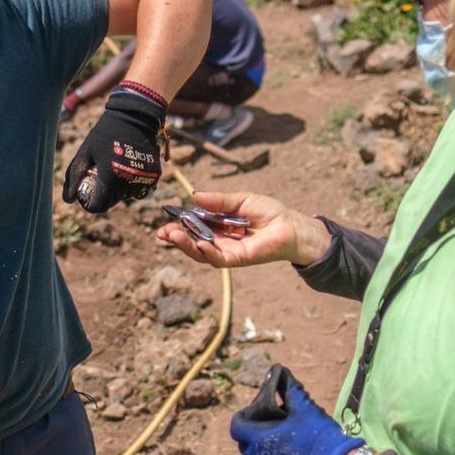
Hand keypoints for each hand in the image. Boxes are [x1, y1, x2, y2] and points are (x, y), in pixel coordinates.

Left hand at [62, 89, 164, 212]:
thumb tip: (68, 200)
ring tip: (116, 168)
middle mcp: (128, 181)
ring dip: (120, 189)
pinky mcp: (154, 175)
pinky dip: (133, 182)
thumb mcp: (86, 151)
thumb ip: (74, 176)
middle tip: (102, 176)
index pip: (99, 206)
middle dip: (104, 194)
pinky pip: (141, 188)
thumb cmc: (105, 133)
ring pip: (127, 196)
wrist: (135, 116)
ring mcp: (143, 179)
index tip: (89, 192)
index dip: (91, 203)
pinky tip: (129, 166)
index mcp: (110, 176)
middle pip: (113, 202)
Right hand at [157, 190, 330, 269]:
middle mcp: (219, 240)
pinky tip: (198, 245)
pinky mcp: (237, 259)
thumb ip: (217, 201)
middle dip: (176, 238)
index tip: (164, 223)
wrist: (290, 226)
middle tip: (164, 232)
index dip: (177, 226)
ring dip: (186, 245)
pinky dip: (207, 253)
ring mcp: (227, 251)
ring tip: (174, 236)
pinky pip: (218, 259)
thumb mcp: (239, 200)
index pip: (192, 227)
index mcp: (217, 225)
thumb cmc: (268, 212)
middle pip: (192, 242)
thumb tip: (193, 196)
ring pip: (200, 252)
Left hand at [229, 365, 360, 454]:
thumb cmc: (320, 435)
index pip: (236, 428)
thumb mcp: (305, 408)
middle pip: (246, 445)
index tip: (254, 413)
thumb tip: (279, 371)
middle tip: (270, 425)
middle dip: (254, 434)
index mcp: (261, 441)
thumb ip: (289, 389)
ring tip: (286, 440)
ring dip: (267, 450)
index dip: (242, 418)